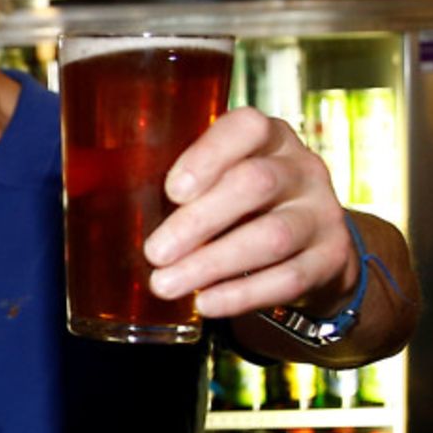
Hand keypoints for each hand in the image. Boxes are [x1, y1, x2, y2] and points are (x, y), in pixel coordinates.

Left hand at [142, 107, 358, 320]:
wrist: (312, 248)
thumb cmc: (243, 208)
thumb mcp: (221, 183)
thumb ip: (180, 188)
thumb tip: (102, 210)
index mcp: (269, 139)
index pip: (246, 127)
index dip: (208, 156)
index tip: (172, 190)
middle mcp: (302, 169)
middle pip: (255, 184)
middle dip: (198, 221)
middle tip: (154, 252)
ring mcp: (322, 213)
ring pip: (272, 236)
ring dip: (212, 263)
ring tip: (165, 284)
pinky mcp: (330, 258)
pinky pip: (288, 278)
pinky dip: (242, 295)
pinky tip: (206, 304)